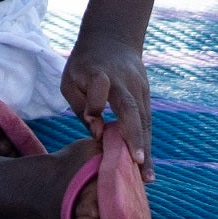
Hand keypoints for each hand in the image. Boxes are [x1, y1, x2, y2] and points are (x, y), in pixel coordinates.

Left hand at [63, 35, 154, 181]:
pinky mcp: (147, 98)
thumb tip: (97, 132)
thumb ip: (81, 103)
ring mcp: (140, 90)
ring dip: (146, 149)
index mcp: (99, 73)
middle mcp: (124, 83)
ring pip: (144, 121)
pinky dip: (146, 144)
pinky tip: (146, 167)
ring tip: (146, 177)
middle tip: (137, 162)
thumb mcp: (70, 78)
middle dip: (135, 137)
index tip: (97, 128)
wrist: (112, 41)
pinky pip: (146, 123)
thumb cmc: (83, 65)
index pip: (100, 89)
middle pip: (131, 110)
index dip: (97, 106)